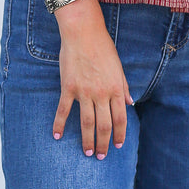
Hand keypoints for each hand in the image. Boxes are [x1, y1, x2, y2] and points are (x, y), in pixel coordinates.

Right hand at [51, 1, 132, 159]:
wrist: (83, 33)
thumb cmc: (103, 47)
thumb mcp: (119, 67)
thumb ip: (124, 87)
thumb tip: (131, 103)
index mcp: (116, 89)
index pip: (120, 118)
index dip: (120, 134)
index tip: (118, 145)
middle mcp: (101, 93)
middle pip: (104, 125)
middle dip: (103, 143)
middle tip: (100, 156)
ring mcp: (84, 92)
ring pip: (86, 122)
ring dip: (87, 140)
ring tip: (86, 152)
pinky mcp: (68, 88)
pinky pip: (64, 110)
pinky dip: (60, 124)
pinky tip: (57, 136)